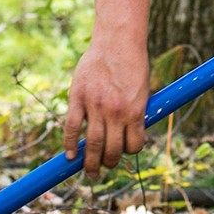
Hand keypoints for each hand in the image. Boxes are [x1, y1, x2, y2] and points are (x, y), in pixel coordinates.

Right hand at [64, 32, 150, 177]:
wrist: (118, 41)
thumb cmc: (133, 65)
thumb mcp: (143, 90)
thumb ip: (136, 112)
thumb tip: (133, 132)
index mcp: (135, 112)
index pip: (133, 146)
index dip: (129, 152)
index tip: (123, 153)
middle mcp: (115, 112)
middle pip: (110, 150)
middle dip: (108, 164)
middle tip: (103, 169)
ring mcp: (95, 106)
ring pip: (92, 144)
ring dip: (89, 163)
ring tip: (89, 171)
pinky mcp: (78, 98)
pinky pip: (72, 127)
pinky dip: (69, 144)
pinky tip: (70, 155)